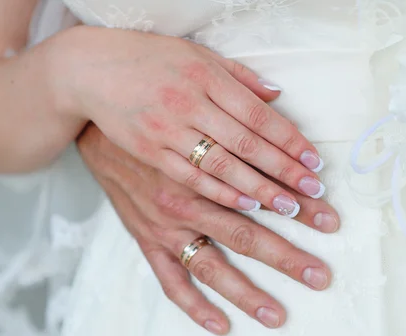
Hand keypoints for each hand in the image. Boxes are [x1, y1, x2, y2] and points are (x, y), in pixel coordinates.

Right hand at [56, 26, 324, 218]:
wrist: (91, 71)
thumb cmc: (150, 61)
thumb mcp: (197, 57)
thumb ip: (239, 77)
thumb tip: (277, 96)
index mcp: (208, 79)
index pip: (259, 117)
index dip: (291, 141)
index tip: (315, 163)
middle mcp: (191, 106)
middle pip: (248, 146)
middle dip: (286, 172)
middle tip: (315, 194)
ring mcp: (169, 133)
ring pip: (223, 168)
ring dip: (260, 190)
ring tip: (291, 208)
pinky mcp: (150, 155)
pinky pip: (191, 179)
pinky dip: (221, 193)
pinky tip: (246, 205)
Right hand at [77, 124, 339, 334]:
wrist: (99, 131)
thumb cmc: (156, 119)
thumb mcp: (195, 101)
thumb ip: (237, 99)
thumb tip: (278, 94)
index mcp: (204, 168)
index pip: (263, 192)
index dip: (300, 204)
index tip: (329, 216)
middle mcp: (187, 203)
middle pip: (245, 235)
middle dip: (287, 257)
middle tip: (320, 276)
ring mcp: (166, 227)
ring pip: (211, 267)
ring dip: (246, 293)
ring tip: (278, 316)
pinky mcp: (148, 241)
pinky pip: (171, 281)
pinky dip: (194, 306)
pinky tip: (221, 325)